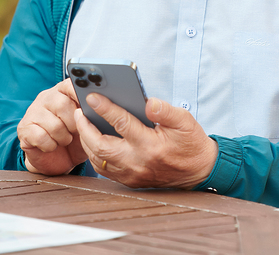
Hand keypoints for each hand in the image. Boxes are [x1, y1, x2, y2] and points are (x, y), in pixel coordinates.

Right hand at [17, 80, 87, 175]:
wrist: (56, 159)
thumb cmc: (74, 139)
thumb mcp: (87, 125)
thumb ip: (92, 113)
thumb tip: (101, 105)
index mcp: (62, 91)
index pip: (70, 84)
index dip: (81, 94)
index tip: (89, 105)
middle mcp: (46, 98)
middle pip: (63, 105)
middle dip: (74, 124)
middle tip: (76, 132)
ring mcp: (33, 112)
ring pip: (54, 124)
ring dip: (63, 138)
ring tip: (64, 140)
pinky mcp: (24, 128)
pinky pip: (41, 137)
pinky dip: (50, 145)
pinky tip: (52, 146)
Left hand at [75, 94, 217, 188]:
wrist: (199, 171)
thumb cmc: (190, 144)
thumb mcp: (185, 122)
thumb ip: (165, 111)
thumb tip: (147, 102)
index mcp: (150, 145)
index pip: (121, 123)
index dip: (105, 108)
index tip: (92, 97)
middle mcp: (137, 161)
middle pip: (100, 146)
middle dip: (85, 128)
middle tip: (79, 112)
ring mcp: (132, 174)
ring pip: (98, 159)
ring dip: (86, 141)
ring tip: (82, 124)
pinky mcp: (130, 180)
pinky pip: (104, 169)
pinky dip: (94, 154)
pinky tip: (92, 141)